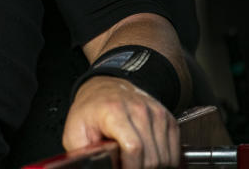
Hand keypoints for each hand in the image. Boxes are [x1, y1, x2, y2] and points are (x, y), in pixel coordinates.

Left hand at [62, 76, 179, 168]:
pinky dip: (163, 161)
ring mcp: (156, 113)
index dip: (130, 168)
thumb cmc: (90, 110)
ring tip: (134, 162)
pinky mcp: (168, 119)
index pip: (134, 147)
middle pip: (152, 157)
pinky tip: (147, 158)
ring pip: (165, 158)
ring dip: (152, 167)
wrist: (105, 88)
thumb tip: (88, 166)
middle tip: (125, 166)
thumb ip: (83, 153)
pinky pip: (174, 153)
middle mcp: (139, 110)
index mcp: (114, 111)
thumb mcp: (75, 130)